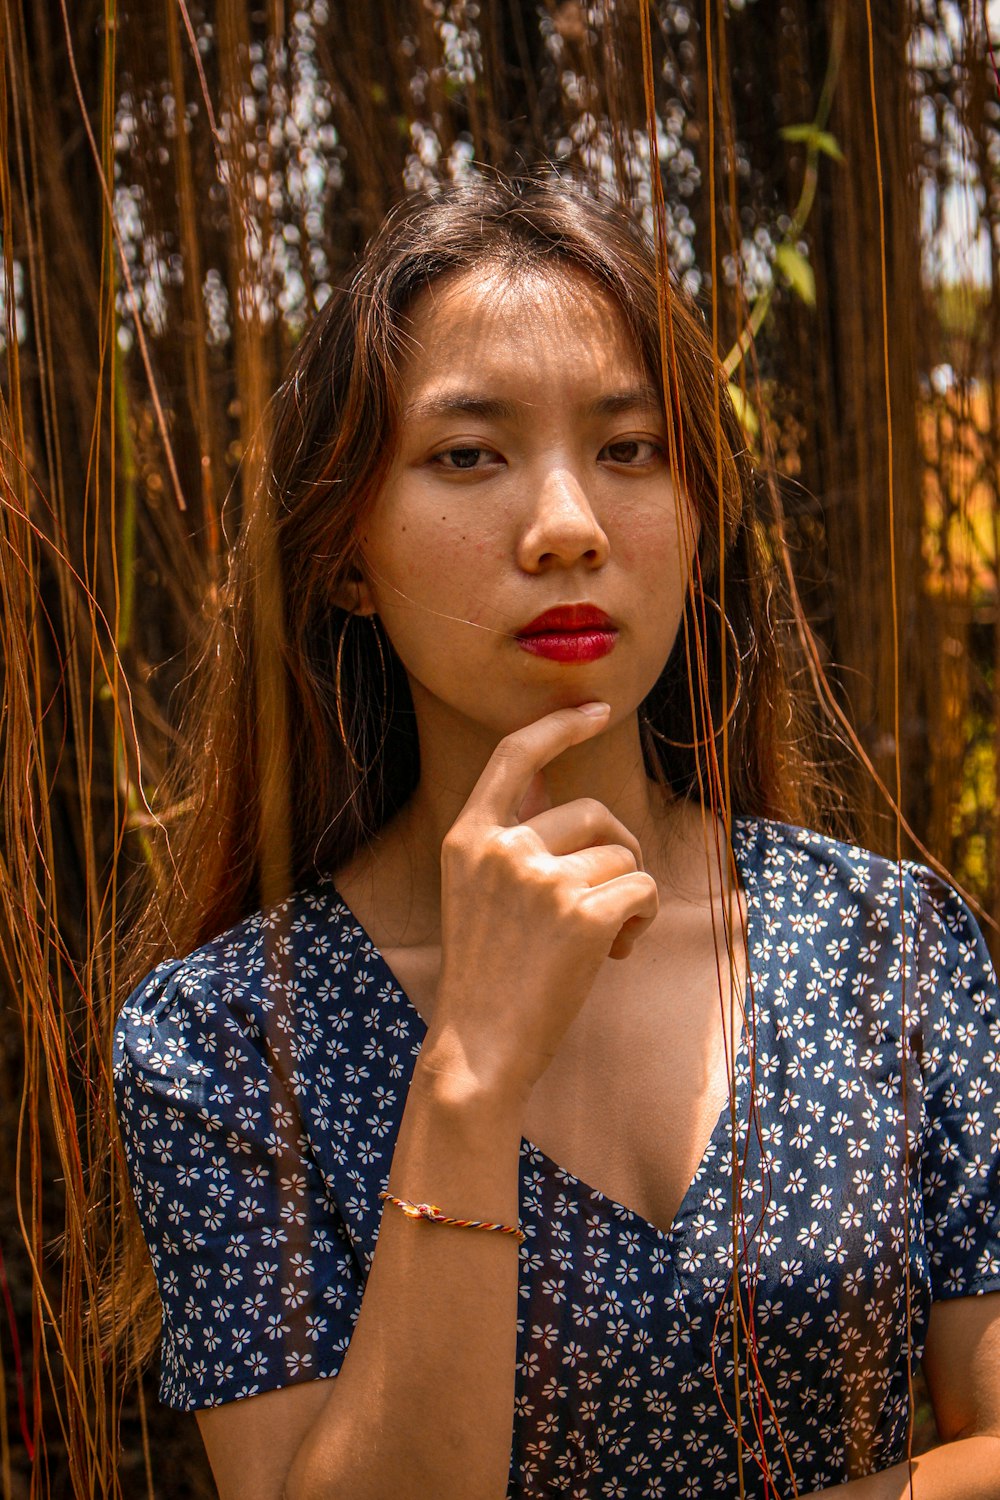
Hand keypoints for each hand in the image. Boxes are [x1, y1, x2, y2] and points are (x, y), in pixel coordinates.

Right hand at [422, 702, 658, 1104]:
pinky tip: (616, 954)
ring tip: (604, 941)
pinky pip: (642, 890)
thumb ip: (512, 838)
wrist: (480, 1047)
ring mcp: (541, 879)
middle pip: (594, 813)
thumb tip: (548, 787)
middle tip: (608, 900)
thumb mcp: (478, 893)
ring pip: (623, 857)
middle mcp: (502, 848)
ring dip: (629, 896)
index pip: (515, 755)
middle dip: (618, 851)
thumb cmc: (488, 975)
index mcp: (469, 838)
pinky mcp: (581, 915)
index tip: (596, 707)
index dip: (559, 725)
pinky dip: (643, 920)